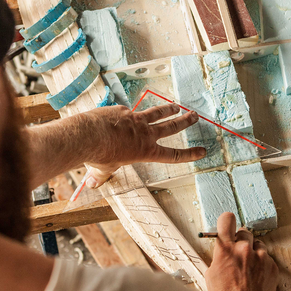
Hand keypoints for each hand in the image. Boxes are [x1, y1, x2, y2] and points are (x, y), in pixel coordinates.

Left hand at [82, 103, 206, 186]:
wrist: (88, 135)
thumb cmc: (98, 155)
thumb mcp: (103, 170)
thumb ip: (101, 176)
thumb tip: (91, 184)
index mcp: (146, 151)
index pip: (173, 155)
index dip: (189, 154)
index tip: (202, 151)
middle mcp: (145, 134)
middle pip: (171, 126)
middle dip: (185, 121)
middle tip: (194, 116)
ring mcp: (135, 120)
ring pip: (156, 113)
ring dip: (168, 109)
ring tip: (176, 106)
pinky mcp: (122, 111)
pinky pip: (126, 112)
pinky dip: (125, 114)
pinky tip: (119, 114)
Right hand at [205, 212, 278, 290]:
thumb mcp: (212, 276)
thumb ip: (219, 257)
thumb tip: (222, 250)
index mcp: (225, 250)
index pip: (226, 220)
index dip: (226, 221)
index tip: (227, 224)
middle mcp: (244, 249)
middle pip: (244, 232)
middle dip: (240, 241)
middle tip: (238, 255)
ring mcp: (260, 257)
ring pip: (257, 244)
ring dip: (252, 252)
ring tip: (248, 268)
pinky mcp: (272, 265)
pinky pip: (266, 257)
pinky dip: (261, 263)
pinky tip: (255, 276)